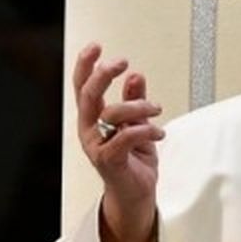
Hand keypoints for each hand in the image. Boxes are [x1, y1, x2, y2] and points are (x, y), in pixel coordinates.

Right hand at [73, 43, 164, 241]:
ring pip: (111, 113)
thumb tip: (135, 75)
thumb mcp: (138, 124)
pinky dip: (145, 130)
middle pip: (88, 95)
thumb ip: (135, 101)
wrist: (137, 195)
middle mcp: (89, 131)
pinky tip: (158, 133)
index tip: (97, 46)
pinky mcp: (108, 161)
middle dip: (103, 74)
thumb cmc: (135, 162)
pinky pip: (125, 137)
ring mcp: (96, 146)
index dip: (85, 65)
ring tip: (156, 109)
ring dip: (139, 106)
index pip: (82, 87)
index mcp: (93, 119)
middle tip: (121, 62)